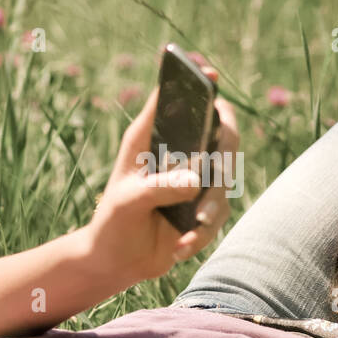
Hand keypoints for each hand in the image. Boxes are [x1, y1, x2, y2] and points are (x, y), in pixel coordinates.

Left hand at [85, 71, 238, 285]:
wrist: (115, 262)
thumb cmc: (112, 222)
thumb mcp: (128, 201)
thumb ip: (159, 188)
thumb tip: (195, 181)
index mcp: (151, 139)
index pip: (179, 102)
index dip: (196, 86)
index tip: (208, 75)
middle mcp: (178, 155)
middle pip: (221, 135)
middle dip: (224, 157)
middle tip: (217, 175)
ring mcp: (194, 181)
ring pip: (225, 181)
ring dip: (212, 205)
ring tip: (195, 223)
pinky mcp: (203, 209)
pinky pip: (218, 216)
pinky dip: (202, 234)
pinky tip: (179, 249)